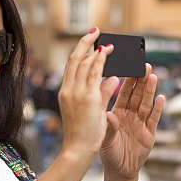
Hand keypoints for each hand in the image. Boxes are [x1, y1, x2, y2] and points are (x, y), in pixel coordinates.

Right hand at [56, 29, 119, 161]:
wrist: (78, 149)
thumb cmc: (84, 133)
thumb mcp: (94, 109)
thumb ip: (103, 92)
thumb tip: (114, 78)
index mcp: (66, 92)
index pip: (72, 66)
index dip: (80, 52)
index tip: (89, 42)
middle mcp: (68, 89)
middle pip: (75, 59)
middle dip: (85, 43)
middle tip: (95, 31)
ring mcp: (76, 92)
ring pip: (84, 62)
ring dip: (95, 49)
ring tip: (107, 42)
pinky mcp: (87, 97)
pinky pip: (94, 72)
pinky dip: (100, 60)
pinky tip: (107, 52)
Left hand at [100, 64, 164, 179]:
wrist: (119, 170)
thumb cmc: (109, 153)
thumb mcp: (105, 139)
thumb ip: (109, 127)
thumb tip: (110, 115)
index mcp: (118, 112)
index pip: (125, 93)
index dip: (129, 80)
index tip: (131, 67)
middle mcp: (131, 115)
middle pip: (138, 95)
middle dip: (141, 80)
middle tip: (145, 66)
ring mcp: (141, 123)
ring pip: (146, 103)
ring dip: (150, 90)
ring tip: (153, 77)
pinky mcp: (149, 133)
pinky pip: (154, 119)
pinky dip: (157, 109)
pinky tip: (161, 98)